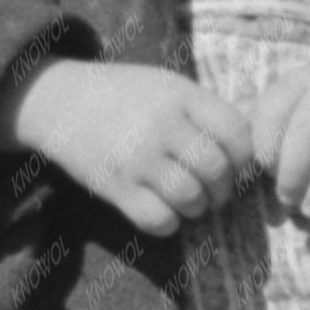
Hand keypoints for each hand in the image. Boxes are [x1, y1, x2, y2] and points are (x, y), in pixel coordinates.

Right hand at [1, 59, 256, 240]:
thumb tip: (250, 150)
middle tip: (215, 193)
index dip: (245, 159)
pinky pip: (158, 220)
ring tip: (190, 202)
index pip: (238, 134)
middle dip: (223, 191)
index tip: (236, 167)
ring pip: (191, 198)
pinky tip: (165, 212)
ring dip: (197, 208)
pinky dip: (170, 224)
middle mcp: (162, 126)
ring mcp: (137, 158)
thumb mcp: (167, 85)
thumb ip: (205, 111)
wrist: (59, 100)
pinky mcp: (115, 186)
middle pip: (217, 171)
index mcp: (182, 96)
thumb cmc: (123, 95)